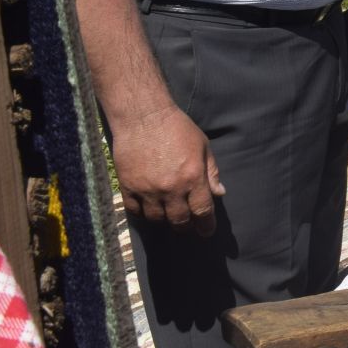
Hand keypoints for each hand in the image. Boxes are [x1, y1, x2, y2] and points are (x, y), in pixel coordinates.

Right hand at [112, 104, 224, 235]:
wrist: (143, 116)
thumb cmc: (178, 128)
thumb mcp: (203, 147)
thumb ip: (211, 172)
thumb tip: (220, 193)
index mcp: (193, 178)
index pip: (202, 211)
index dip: (206, 225)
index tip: (207, 231)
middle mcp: (171, 188)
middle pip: (180, 220)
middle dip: (187, 226)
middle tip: (189, 226)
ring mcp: (148, 190)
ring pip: (157, 219)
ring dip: (165, 220)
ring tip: (170, 216)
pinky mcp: (128, 187)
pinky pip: (135, 211)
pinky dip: (143, 214)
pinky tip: (149, 209)